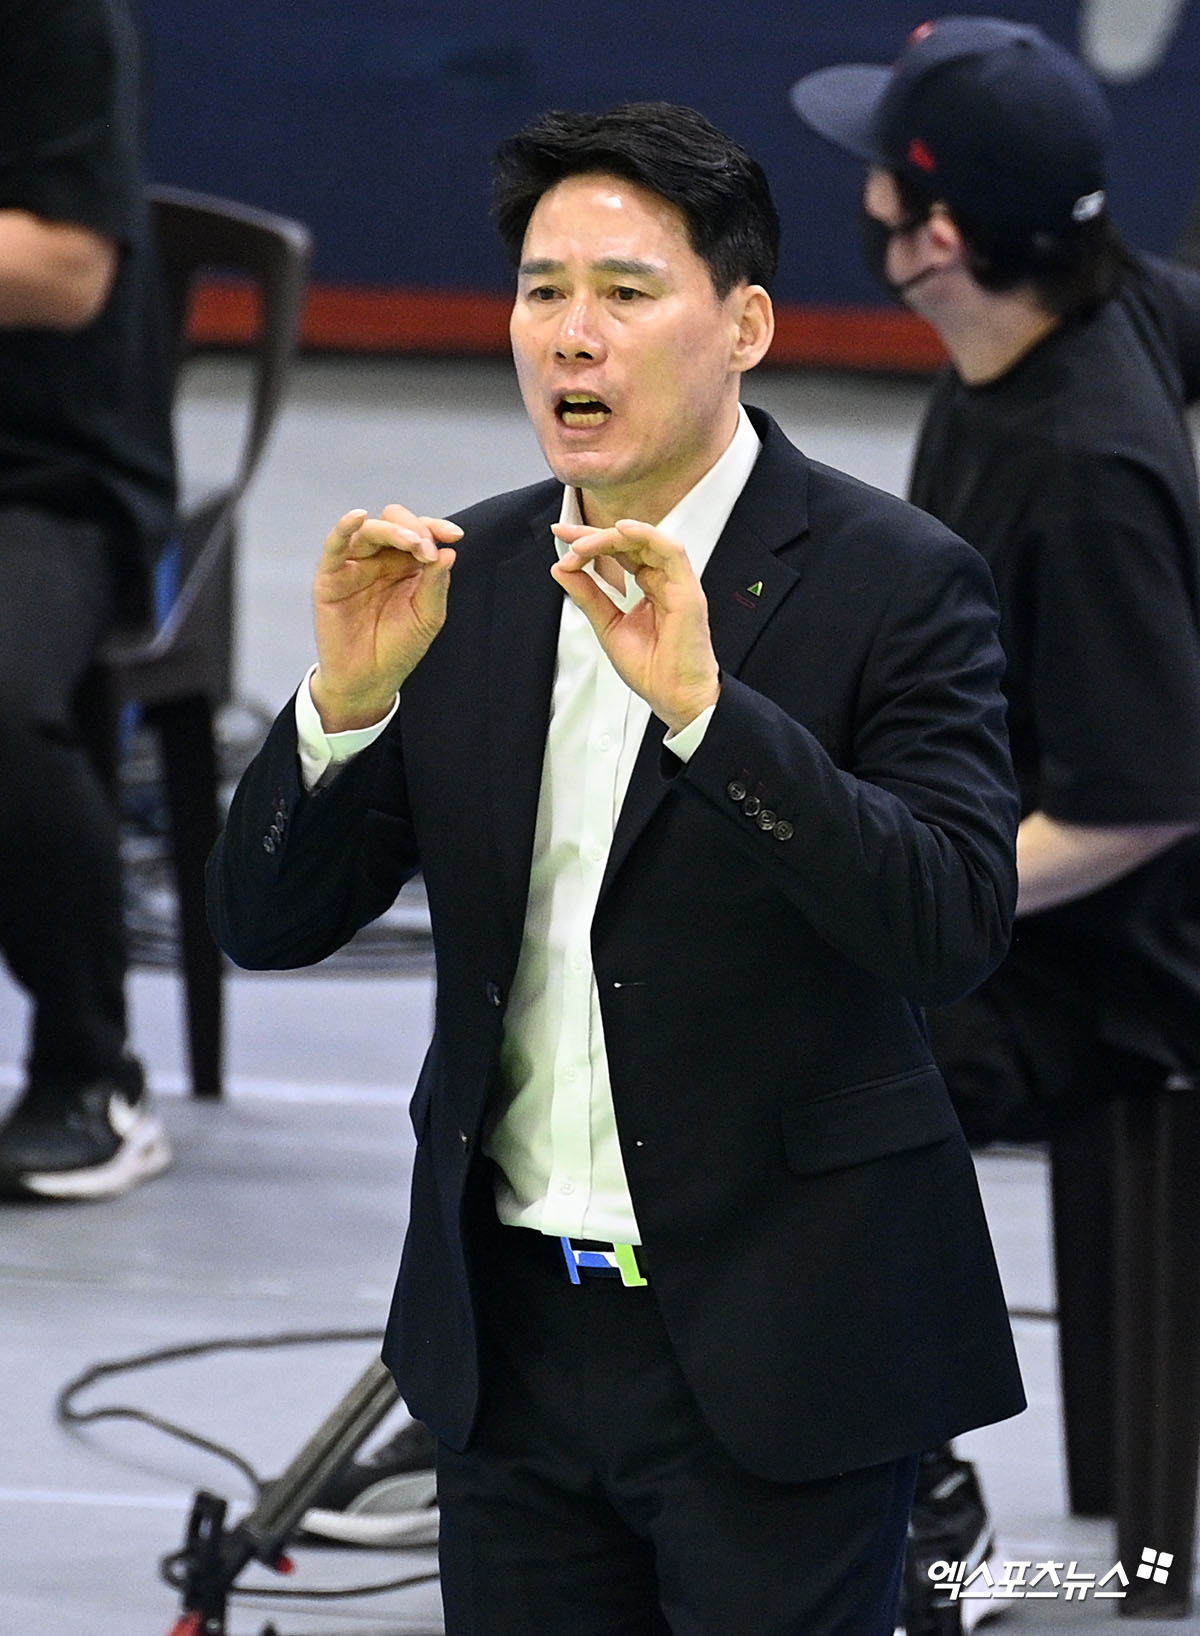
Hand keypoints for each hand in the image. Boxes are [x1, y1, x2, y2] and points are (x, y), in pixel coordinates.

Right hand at [311, 506, 460, 730]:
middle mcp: (381, 559)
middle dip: (415, 530)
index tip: (455, 535)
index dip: (436, 528)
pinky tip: (357, 518)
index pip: (420, 533)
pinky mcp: (331, 576)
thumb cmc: (398, 648)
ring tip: (412, 543)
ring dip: (393, 531)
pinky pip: (335, 546)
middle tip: (427, 551)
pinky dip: (344, 527)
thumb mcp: (427, 616)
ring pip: (370, 530)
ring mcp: (355, 565)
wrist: (369, 680)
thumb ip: (436, 583)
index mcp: (406, 565)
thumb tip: (449, 552)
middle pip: (395, 522)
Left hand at [551, 519, 719, 732]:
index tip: (562, 536)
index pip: (619, 552)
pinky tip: (621, 532)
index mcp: (650, 587)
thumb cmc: (651, 669)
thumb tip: (562, 569)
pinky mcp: (688, 590)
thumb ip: (587, 595)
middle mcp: (664, 580)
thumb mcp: (607, 625)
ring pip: (647, 541)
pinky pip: (671, 551)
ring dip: (611, 538)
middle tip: (566, 536)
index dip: (590, 541)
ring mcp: (677, 583)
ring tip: (583, 545)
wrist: (673, 696)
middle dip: (594, 534)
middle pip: (630, 542)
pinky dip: (647, 536)